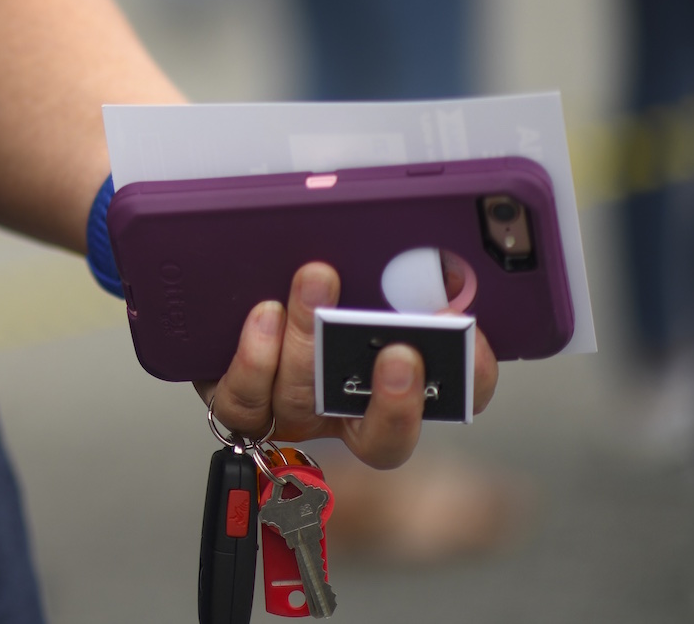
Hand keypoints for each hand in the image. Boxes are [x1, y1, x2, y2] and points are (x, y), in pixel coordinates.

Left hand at [194, 262, 498, 469]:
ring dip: (311, 344)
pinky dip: (255, 358)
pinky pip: (245, 401)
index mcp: (389, 383)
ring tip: (316, 283)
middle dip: (393, 398)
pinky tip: (263, 315)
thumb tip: (445, 258)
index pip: (450, 402)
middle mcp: (342, 412)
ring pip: (303, 402)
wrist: (220, 294)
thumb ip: (400, 271)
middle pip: (378, 434)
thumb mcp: (362, 269)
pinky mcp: (239, 405)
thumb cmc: (298, 272)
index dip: (469, 382)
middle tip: (400, 351)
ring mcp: (289, 414)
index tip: (474, 341)